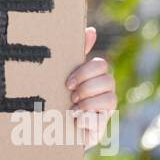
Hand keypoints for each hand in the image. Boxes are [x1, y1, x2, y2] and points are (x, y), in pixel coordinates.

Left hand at [67, 27, 115, 149]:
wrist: (48, 129)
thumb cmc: (57, 96)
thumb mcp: (62, 74)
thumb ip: (76, 53)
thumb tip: (91, 30)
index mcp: (94, 77)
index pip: (101, 65)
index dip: (86, 72)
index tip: (68, 82)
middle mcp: (104, 92)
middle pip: (108, 80)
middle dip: (88, 87)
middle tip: (72, 95)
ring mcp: (104, 110)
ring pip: (110, 100)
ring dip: (89, 103)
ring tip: (73, 108)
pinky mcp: (99, 128)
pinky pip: (101, 121)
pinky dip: (87, 119)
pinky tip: (76, 121)